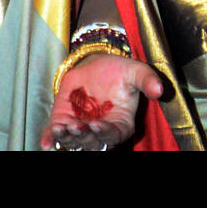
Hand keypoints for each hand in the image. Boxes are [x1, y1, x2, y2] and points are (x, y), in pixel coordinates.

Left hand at [41, 54, 162, 150]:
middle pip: (93, 143)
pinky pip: (56, 136)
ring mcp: (81, 128)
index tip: (98, 124)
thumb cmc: (120, 70)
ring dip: (68, 139)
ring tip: (62, 128)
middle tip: (77, 126)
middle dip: (84, 137)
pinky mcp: (64, 122)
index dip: (105, 133)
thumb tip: (159, 90)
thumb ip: (147, 80)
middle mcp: (100, 131)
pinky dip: (50, 139)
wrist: (97, 64)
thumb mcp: (135, 71)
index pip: (114, 135)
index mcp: (121, 125)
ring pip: (74, 142)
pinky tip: (46, 142)